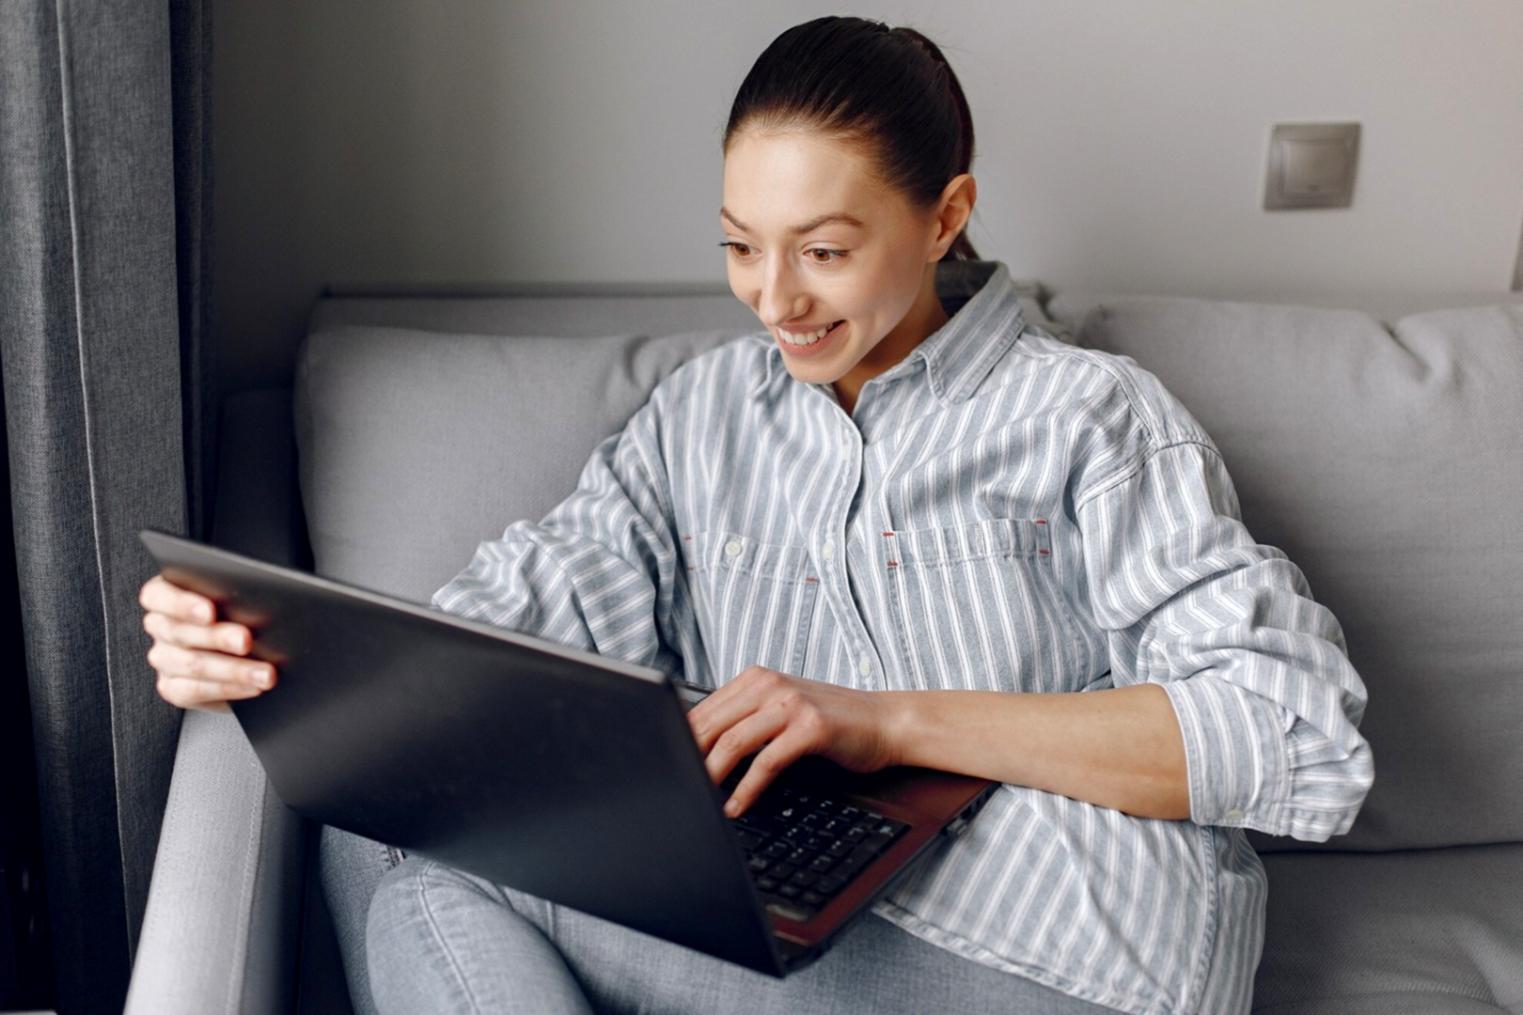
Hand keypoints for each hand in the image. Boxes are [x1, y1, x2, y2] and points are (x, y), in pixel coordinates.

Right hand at [139, 573, 275, 712]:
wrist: (237, 651)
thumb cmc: (236, 613)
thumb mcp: (233, 600)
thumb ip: (233, 598)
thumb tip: (259, 602)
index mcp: (165, 595)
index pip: (157, 596)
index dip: (182, 603)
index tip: (209, 611)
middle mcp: (159, 626)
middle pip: (179, 632)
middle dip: (217, 637)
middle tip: (246, 641)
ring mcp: (163, 658)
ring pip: (191, 664)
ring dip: (233, 670)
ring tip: (264, 673)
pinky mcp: (171, 687)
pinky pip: (195, 691)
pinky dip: (228, 689)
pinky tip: (252, 687)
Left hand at [686, 666, 899, 817]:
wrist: (886, 722)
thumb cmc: (833, 722)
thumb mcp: (783, 711)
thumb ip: (746, 720)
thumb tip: (701, 749)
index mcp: (756, 679)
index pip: (703, 710)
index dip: (680, 740)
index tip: (666, 765)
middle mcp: (770, 685)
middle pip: (711, 725)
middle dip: (689, 759)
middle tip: (676, 786)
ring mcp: (791, 704)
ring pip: (732, 741)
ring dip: (711, 776)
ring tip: (700, 798)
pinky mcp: (810, 727)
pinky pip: (766, 762)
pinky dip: (746, 789)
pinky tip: (737, 806)